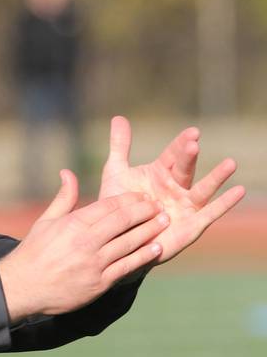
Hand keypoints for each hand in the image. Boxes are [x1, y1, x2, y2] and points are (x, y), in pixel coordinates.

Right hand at [0, 170, 168, 322]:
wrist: (22, 287)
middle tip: (158, 206)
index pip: (109, 206)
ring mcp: (94, 263)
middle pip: (124, 221)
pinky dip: (143, 256)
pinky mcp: (99, 283)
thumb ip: (63, 198)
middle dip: (145, 211)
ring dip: (150, 231)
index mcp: (73, 223)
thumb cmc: (33, 252)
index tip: (143, 196)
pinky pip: (127, 266)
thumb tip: (68, 172)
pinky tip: (155, 248)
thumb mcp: (45, 221)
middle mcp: (86, 241)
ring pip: (130, 242)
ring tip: (164, 222)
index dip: (130, 199)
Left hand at [99, 116, 245, 262]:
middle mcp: (176, 187)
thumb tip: (118, 117)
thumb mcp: (116, 173)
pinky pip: (209, 214)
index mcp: (160, 173)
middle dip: (188, 157)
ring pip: (202, 189)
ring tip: (231, 163)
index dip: (180, 145)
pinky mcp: (189, 225)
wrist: (116, 239)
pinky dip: (223, 204)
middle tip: (193, 144)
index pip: (173, 155)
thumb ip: (120, 146)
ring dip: (216, 177)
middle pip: (185, 169)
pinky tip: (239, 191)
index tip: (192, 133)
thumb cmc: (118, 206)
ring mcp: (184, 206)